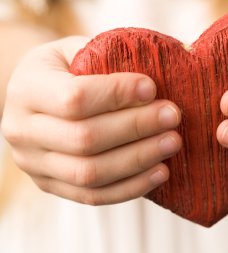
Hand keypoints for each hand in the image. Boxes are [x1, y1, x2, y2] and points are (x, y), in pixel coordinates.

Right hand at [1, 36, 181, 204]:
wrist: (35, 98)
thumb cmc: (65, 70)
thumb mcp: (74, 51)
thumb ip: (104, 60)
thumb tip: (152, 87)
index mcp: (28, 90)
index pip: (74, 98)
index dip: (117, 94)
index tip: (152, 88)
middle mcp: (22, 131)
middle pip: (85, 139)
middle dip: (136, 128)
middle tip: (172, 116)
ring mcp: (34, 165)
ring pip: (90, 173)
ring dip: (139, 159)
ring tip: (172, 143)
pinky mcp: (51, 185)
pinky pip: (93, 196)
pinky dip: (131, 187)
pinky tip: (161, 172)